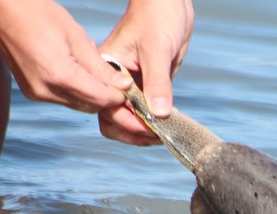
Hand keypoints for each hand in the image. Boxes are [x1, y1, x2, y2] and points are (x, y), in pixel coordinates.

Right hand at [0, 0, 131, 113]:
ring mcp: (37, 93)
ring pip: (77, 104)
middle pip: (90, 105)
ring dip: (92, 95)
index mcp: (59, 75)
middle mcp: (46, 90)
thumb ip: (100, 66)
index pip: (100, 98)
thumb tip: (123, 85)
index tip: (130, 88)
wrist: (1, 10)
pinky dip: (77, 91)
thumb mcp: (76, 37)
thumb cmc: (39, 15)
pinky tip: (81, 75)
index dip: (119, 96)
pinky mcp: (32, 92)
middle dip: (107, 98)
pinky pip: (63, 99)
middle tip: (119, 84)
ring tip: (101, 77)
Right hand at [97, 0, 194, 144]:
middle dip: (132, 133)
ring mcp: (130, 84)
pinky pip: (144, 112)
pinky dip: (153, 123)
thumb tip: (159, 114)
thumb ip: (158, 82)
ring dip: (142, 132)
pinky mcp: (146, 86)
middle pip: (112, 119)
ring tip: (165, 135)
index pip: (108, 106)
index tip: (152, 130)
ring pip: (127, 119)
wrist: (169, 2)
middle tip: (159, 137)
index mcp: (107, 68)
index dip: (129, 123)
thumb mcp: (157, 49)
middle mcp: (115, 79)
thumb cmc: (158, 15)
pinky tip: (169, 126)